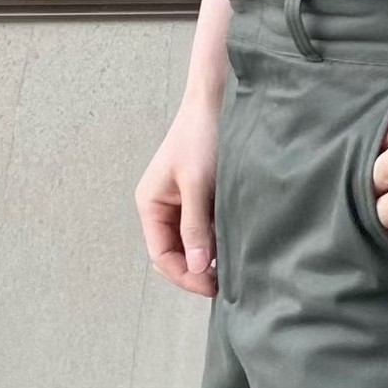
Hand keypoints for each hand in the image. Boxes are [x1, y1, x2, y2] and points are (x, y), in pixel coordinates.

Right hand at [134, 97, 219, 296]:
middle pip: (175, 254)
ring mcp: (183, 203)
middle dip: (195, 271)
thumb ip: (195, 227)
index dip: (184, 275)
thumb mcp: (198, 184)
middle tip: (225, 283)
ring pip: (193, 243)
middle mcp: (163, 208)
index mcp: (151, 205)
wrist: (218, 101)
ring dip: (209, 256)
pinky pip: (208, 227)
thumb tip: (198, 268)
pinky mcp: (203, 196)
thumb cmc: (201, 136)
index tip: (212, 286)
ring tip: (234, 267)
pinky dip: (219, 239)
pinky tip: (237, 245)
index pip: (161, 256)